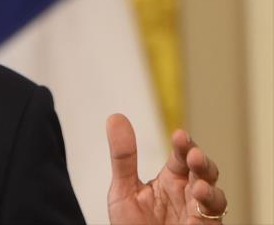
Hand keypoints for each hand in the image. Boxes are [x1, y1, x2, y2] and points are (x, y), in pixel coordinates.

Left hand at [107, 114, 227, 224]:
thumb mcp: (123, 190)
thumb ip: (122, 157)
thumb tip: (115, 117)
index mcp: (170, 179)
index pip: (181, 156)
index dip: (184, 144)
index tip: (179, 135)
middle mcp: (187, 193)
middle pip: (204, 171)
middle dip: (202, 162)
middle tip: (193, 155)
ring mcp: (197, 213)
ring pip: (215, 196)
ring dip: (209, 189)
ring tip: (198, 186)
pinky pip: (211, 221)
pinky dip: (206, 212)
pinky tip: (197, 206)